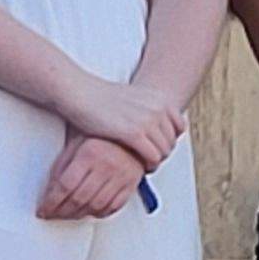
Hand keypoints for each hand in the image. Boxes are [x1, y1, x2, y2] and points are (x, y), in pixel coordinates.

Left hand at [36, 135, 146, 220]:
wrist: (130, 134)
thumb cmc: (100, 138)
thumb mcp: (75, 145)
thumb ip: (61, 168)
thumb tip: (50, 192)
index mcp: (90, 154)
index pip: (65, 186)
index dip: (51, 202)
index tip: (44, 209)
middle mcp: (108, 166)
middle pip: (80, 199)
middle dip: (62, 212)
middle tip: (52, 214)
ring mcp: (122, 176)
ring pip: (96, 206)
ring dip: (79, 215)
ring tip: (68, 214)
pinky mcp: (131, 184)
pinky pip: (114, 207)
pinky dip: (99, 213)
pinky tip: (89, 211)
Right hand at [52, 74, 182, 167]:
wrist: (78, 92)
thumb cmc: (100, 98)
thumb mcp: (134, 99)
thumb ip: (149, 111)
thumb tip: (161, 130)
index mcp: (161, 98)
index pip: (180, 127)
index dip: (169, 139)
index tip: (156, 146)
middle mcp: (159, 108)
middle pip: (172, 140)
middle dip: (161, 152)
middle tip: (148, 159)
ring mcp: (148, 120)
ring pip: (164, 151)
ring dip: (155, 161)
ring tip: (143, 163)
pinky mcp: (134, 133)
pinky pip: (152, 156)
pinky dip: (148, 165)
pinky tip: (139, 167)